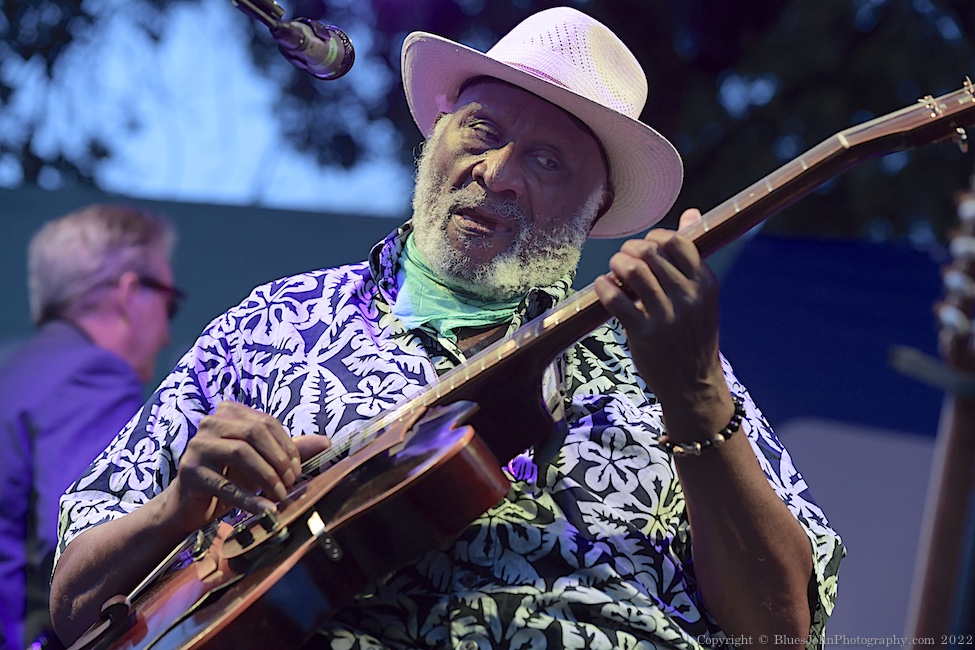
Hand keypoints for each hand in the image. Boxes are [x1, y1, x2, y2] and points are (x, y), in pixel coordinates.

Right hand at [164, 401, 330, 531]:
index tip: (298, 469)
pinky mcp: (190, 472)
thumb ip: (291, 449)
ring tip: (281, 495)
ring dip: (267, 476)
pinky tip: (266, 511)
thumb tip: (326, 442)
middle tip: (291, 482)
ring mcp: (197, 446)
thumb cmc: (229, 476)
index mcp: (229, 412)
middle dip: (279, 459)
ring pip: (241, 452)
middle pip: (255, 432)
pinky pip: (225, 485)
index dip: (287, 446)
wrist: (190, 504)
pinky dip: (249, 499)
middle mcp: (210, 423)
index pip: (267, 422)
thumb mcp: (262, 461)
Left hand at [594, 208, 731, 435]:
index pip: (677, 241)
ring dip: (616, 263)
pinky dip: (604, 286)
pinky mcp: (644, 333)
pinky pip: (615, 298)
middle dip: (631, 250)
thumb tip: (692, 214)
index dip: (654, 237)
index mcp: (705, 283)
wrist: (692, 383)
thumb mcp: (703, 295)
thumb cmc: (693, 334)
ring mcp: (666, 316)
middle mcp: (689, 297)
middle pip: (650, 252)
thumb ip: (693, 256)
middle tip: (624, 259)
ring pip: (633, 270)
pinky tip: (603, 286)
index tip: (646, 248)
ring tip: (614, 269)